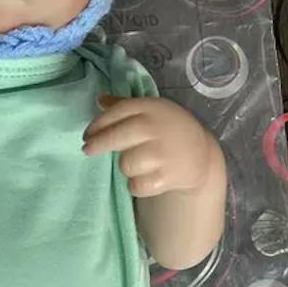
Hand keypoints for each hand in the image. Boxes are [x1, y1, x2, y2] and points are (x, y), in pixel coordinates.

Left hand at [82, 96, 215, 197]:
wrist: (200, 154)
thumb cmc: (168, 130)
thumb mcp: (152, 111)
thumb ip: (125, 105)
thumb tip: (99, 100)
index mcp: (152, 108)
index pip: (118, 111)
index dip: (98, 124)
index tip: (87, 134)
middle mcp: (156, 128)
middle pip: (116, 137)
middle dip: (98, 144)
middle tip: (87, 150)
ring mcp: (162, 153)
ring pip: (125, 164)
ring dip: (127, 167)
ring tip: (139, 164)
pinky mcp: (166, 177)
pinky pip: (136, 185)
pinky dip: (137, 185)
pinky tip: (148, 178)